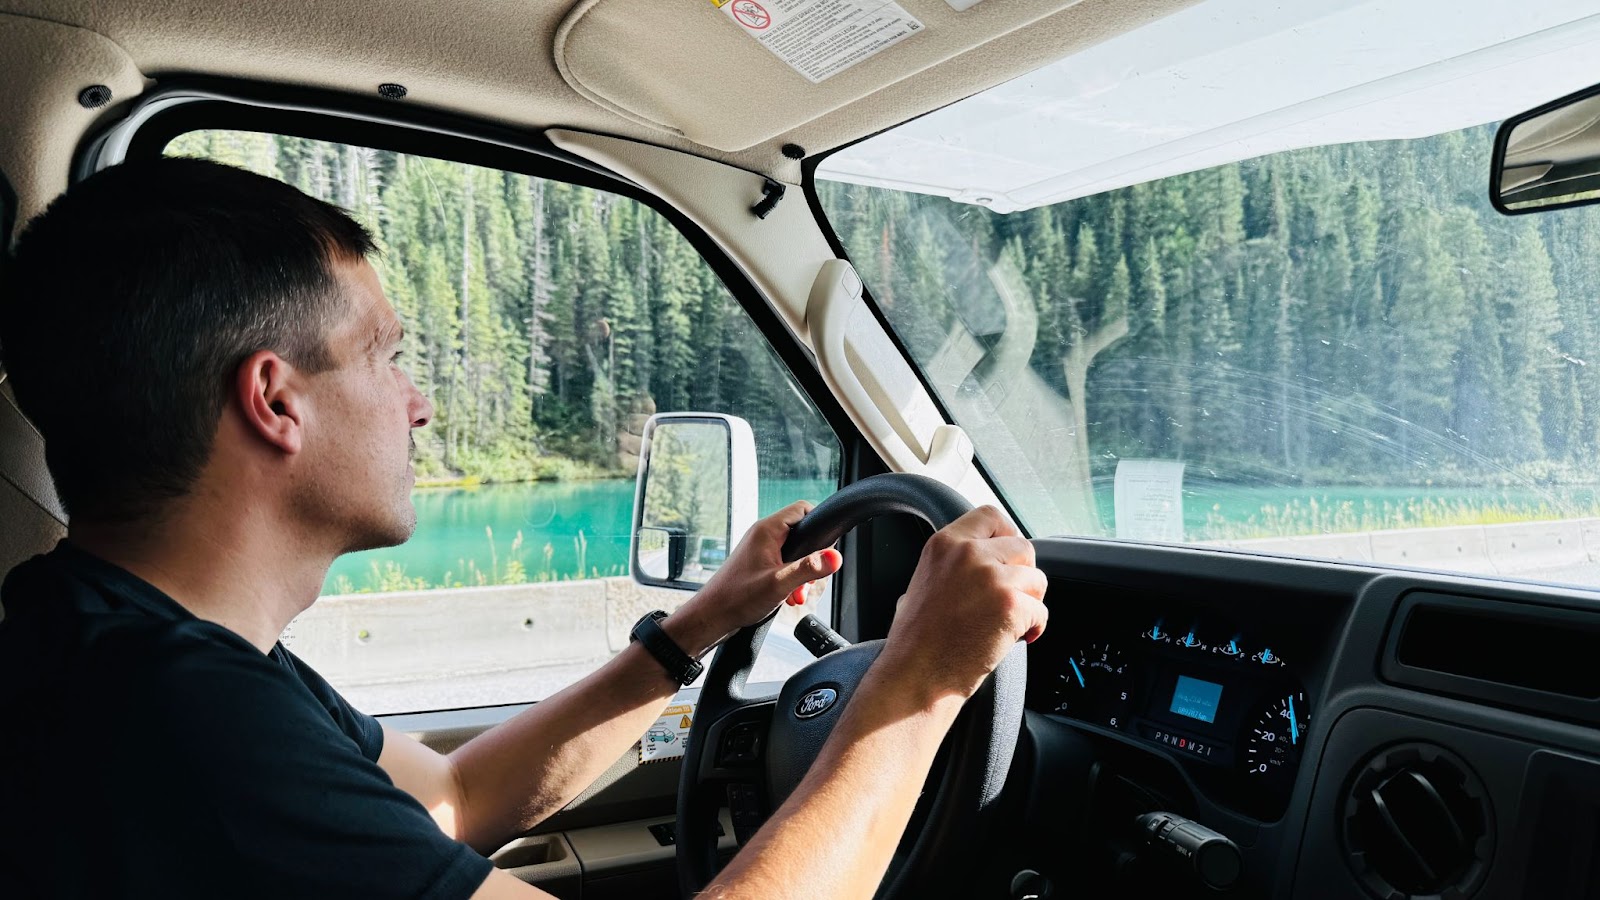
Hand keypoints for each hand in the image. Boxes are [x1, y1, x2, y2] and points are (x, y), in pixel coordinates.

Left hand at [665, 501, 842, 654]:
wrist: (712, 617)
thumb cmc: (737, 598)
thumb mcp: (780, 584)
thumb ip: (809, 569)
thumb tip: (836, 557)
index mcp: (767, 530)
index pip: (802, 509)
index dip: (819, 524)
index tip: (826, 547)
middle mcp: (763, 535)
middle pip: (801, 532)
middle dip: (811, 557)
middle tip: (810, 578)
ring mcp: (760, 549)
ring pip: (794, 551)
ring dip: (801, 573)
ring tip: (797, 592)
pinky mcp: (758, 563)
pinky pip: (783, 564)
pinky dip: (790, 579)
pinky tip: (788, 597)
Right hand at [874, 506, 1047, 703]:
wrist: (915, 676)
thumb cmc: (915, 640)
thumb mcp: (924, 580)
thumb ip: (954, 562)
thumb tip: (985, 559)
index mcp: (944, 543)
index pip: (991, 516)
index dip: (1006, 536)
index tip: (1007, 558)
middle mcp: (968, 553)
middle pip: (1023, 547)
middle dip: (1022, 574)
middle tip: (1008, 599)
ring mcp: (991, 578)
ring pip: (1036, 579)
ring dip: (1029, 602)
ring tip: (1006, 623)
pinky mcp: (1010, 606)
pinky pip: (1041, 612)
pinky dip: (1033, 629)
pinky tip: (1012, 640)